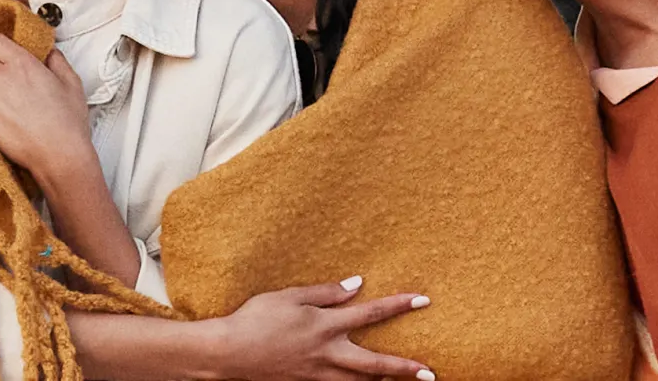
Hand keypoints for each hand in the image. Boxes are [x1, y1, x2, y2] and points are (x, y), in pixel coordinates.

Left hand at [0, 31, 93, 185]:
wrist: (59, 156)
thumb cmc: (68, 121)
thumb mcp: (71, 82)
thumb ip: (56, 60)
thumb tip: (48, 52)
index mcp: (21, 64)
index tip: (3, 50)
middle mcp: (0, 79)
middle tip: (17, 83)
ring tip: (18, 108)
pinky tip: (13, 123)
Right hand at [208, 277, 434, 380]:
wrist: (227, 354)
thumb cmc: (255, 319)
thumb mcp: (289, 297)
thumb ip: (325, 292)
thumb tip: (356, 285)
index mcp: (325, 326)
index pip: (371, 313)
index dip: (398, 305)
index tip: (423, 300)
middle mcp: (327, 354)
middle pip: (375, 365)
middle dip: (404, 368)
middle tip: (430, 374)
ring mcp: (318, 374)